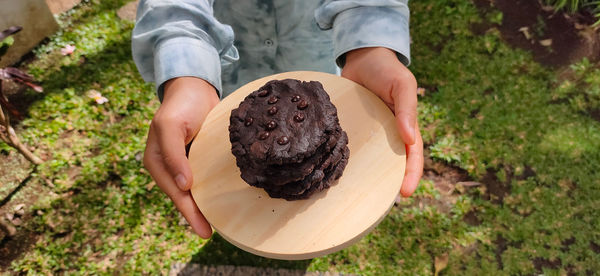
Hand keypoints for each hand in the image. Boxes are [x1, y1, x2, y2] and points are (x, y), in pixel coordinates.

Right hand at [143, 77, 218, 237]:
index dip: (188, 212)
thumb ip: (173, 155)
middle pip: (184, 196)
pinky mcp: (199, 157)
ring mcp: (185, 162)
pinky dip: (212, 189)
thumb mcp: (170, 126)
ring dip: (204, 205)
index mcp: (156, 162)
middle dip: (196, 215)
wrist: (193, 87)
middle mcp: (169, 166)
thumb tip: (184, 186)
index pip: (175, 193)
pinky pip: (205, 177)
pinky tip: (223, 198)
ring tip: (218, 223)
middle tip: (210, 233)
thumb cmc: (179, 105)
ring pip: (194, 190)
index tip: (203, 229)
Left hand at [341, 47, 423, 196]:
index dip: (412, 175)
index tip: (405, 193)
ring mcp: (371, 133)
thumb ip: (407, 109)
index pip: (413, 156)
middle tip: (381, 205)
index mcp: (406, 126)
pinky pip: (352, 147)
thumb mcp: (402, 84)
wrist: (363, 56)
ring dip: (368, 177)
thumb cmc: (386, 69)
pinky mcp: (354, 128)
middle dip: (390, 184)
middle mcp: (389, 133)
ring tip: (358, 197)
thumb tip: (411, 139)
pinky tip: (336, 171)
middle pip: (393, 164)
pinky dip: (347, 160)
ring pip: (372, 160)